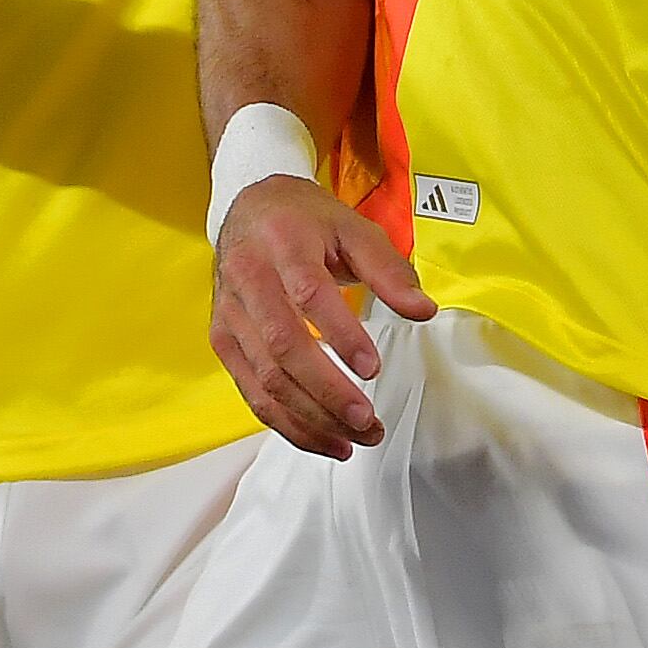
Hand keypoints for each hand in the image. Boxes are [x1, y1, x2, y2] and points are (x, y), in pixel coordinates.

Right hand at [209, 175, 436, 456]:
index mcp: (283, 245)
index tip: (372, 368)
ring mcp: (230, 314)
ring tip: (353, 440)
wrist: (249, 207)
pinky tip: (321, 438)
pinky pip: (251, 392)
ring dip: (310, 419)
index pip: (308, 296)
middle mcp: (248, 280)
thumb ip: (389, 270)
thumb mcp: (353, 228)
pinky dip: (286, 423)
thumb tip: (423, 311)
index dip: (340, 336)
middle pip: (283, 348)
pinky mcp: (223, 340)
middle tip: (368, 421)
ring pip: (265, 379)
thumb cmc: (305, 221)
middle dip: (327, 393)